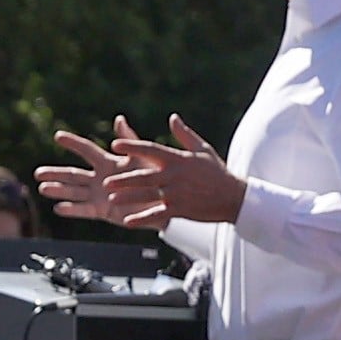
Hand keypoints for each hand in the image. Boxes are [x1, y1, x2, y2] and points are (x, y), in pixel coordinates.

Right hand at [37, 117, 169, 230]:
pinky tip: (57, 208)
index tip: (58, 136)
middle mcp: (100, 178)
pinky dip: (72, 210)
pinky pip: (85, 210)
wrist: (166, 203)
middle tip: (38, 172)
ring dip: (59, 190)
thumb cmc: (157, 178)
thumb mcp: (143, 157)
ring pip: (75, 192)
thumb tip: (119, 119)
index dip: (73, 142)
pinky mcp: (104, 210)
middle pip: (73, 174)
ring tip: (42, 188)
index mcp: (109, 163)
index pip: (87, 150)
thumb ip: (130, 141)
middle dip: (56, 173)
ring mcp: (100, 195)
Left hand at [102, 114, 245, 225]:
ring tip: (112, 200)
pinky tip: (129, 222)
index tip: (114, 145)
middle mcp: (174, 176)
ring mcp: (177, 194)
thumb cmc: (217, 172)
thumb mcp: (203, 149)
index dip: (132, 147)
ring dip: (129, 198)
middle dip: (124, 180)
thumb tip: (172, 117)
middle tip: (106, 182)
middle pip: (144, 177)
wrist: (234, 197)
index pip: (150, 150)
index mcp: (178, 159)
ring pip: (147, 196)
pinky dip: (143, 218)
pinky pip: (158, 215)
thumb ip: (184, 134)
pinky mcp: (181, 209)